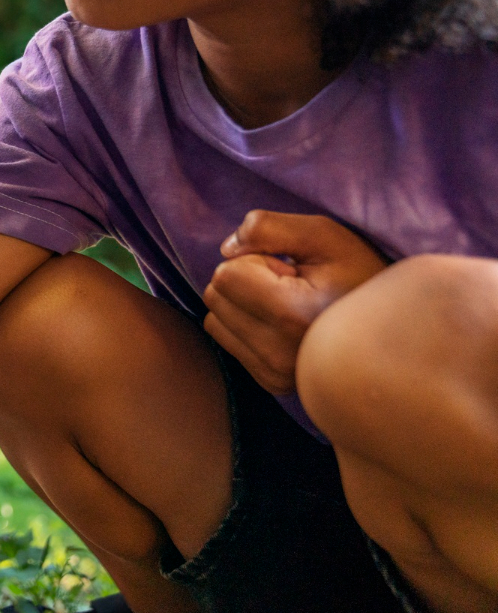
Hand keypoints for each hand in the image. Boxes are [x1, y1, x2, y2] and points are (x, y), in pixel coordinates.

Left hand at [203, 210, 388, 393]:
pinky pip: (229, 342)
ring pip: (215, 321)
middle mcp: (279, 354)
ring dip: (243, 305)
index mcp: (292, 315)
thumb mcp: (325, 236)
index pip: (226, 275)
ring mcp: (275, 374)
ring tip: (290, 305)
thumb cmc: (362, 274)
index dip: (256, 260)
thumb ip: (269, 228)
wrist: (397, 330)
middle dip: (245, 281)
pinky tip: (286, 325)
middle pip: (216, 297)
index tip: (292, 268)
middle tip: (293, 286)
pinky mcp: (272, 384)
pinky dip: (247, 327)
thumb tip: (225, 248)